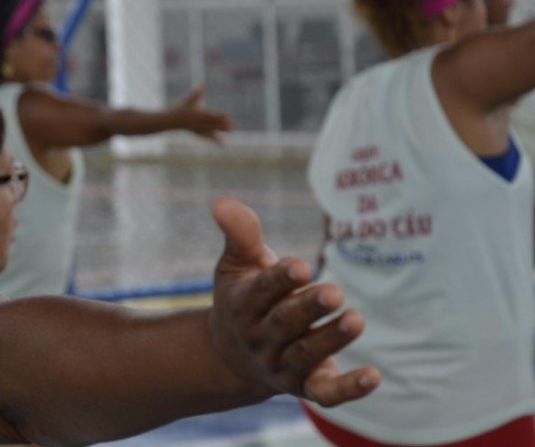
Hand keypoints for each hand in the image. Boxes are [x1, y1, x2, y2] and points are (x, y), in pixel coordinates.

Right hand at [170, 86, 232, 142]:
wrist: (172, 121)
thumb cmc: (180, 109)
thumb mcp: (188, 100)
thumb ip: (197, 93)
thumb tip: (202, 85)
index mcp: (201, 114)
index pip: (214, 116)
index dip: (222, 117)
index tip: (228, 117)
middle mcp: (201, 122)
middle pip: (215, 124)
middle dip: (224, 125)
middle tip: (231, 127)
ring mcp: (200, 129)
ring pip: (213, 131)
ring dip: (221, 131)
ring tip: (230, 132)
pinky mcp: (198, 133)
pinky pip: (208, 137)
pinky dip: (215, 140)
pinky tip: (222, 144)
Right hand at [207, 198, 379, 406]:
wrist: (231, 357)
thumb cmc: (243, 297)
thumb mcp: (236, 265)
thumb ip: (239, 234)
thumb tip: (221, 201)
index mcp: (243, 305)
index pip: (262, 292)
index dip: (281, 279)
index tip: (303, 266)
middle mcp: (260, 338)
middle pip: (284, 324)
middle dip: (308, 309)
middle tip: (335, 292)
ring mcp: (282, 365)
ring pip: (306, 355)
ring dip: (331, 339)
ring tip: (357, 319)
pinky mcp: (305, 387)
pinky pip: (326, 394)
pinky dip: (349, 389)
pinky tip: (374, 376)